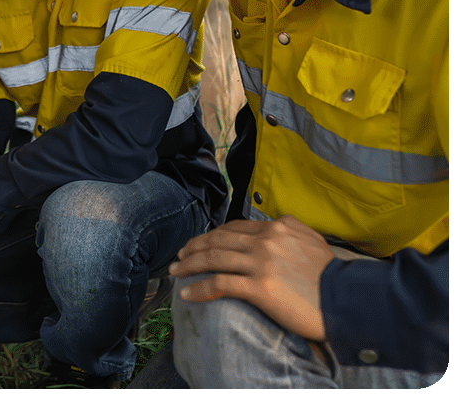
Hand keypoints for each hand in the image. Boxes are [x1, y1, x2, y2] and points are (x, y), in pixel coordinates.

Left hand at [168, 215, 333, 340]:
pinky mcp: (260, 287)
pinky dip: (199, 288)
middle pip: (218, 240)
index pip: (234, 228)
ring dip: (189, 265)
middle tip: (179, 256)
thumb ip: (290, 229)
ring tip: (175, 272)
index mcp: (277, 227)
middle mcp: (265, 240)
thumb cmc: (332, 276)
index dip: (212, 235)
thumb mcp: (312, 240)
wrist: (348, 300)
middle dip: (194, 247)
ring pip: (213, 258)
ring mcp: (261, 262)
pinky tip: (187, 294)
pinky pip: (219, 284)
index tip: (200, 244)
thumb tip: (275, 223)